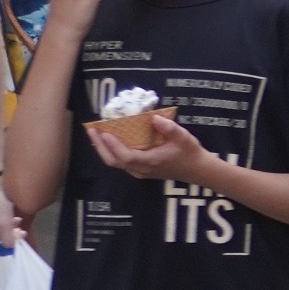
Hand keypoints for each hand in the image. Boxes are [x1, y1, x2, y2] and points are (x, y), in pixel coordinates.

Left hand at [90, 112, 211, 183]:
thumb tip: (153, 117)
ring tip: (96, 133)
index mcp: (151, 162)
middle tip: (91, 130)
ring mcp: (139, 171)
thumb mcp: (183, 137)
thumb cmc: (189, 153)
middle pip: (114, 161)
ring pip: (115, 163)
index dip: (113, 146)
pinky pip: (120, 162)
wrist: (196, 169)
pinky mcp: (139, 170)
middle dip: (100, 147)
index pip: (126, 157)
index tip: (105, 132)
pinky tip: (108, 140)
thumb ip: (169, 128)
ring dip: (103, 149)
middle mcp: (141, 169)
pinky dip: (111, 151)